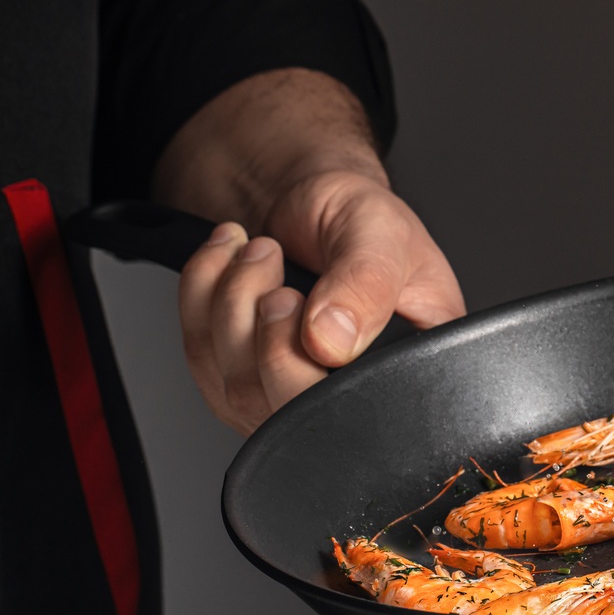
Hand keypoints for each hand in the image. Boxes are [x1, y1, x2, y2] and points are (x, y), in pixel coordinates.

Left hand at [155, 70, 465, 434]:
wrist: (316, 200)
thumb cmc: (364, 217)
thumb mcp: (381, 233)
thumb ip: (363, 284)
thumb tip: (330, 343)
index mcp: (413, 372)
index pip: (369, 414)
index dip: (323, 372)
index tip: (300, 298)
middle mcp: (355, 398)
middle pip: (290, 414)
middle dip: (264, 328)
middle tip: (272, 261)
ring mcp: (295, 398)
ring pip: (238, 389)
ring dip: (229, 304)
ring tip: (258, 250)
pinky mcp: (247, 381)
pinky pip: (203, 360)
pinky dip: (200, 301)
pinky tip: (226, 260)